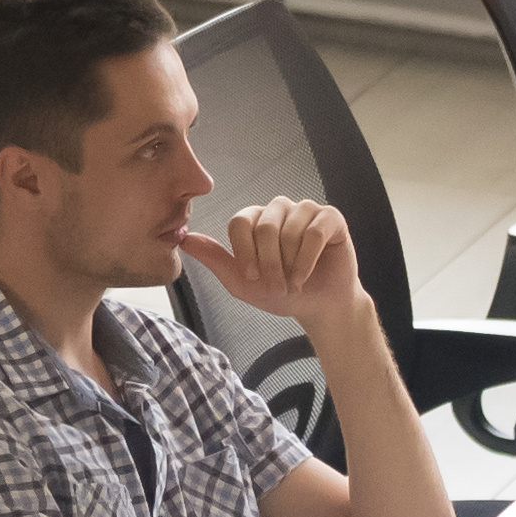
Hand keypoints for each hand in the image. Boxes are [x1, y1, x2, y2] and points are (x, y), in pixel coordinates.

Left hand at [168, 194, 365, 327]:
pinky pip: (314, 232)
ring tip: (293, 283)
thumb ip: (215, 259)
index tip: (252, 277)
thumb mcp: (241, 282)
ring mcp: (306, 210)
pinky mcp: (331, 218)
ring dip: (290, 265)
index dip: (244, 252)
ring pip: (290, 230)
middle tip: (277, 286)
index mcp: (255, 219)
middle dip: (269, 263)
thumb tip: (184, 239)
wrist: (317, 307)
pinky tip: (304, 277)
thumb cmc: (281, 293)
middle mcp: (279, 209)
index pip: (239, 222)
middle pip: (264, 226)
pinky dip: (307, 260)